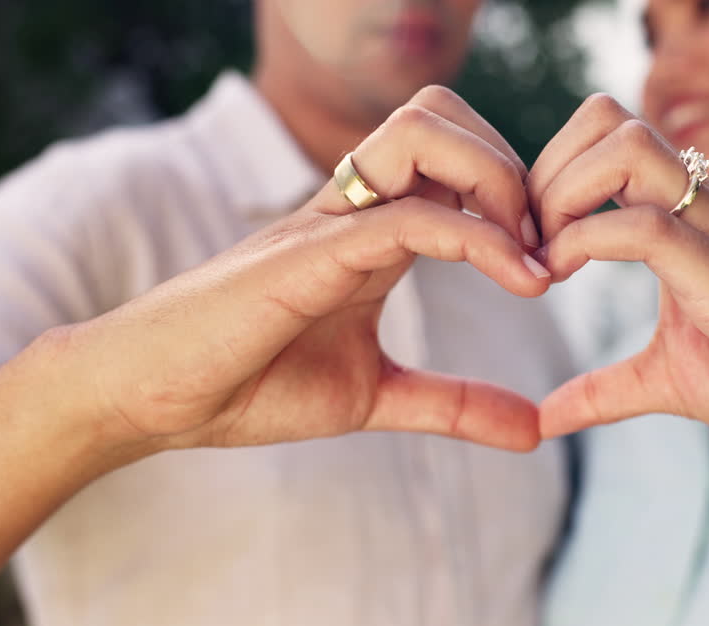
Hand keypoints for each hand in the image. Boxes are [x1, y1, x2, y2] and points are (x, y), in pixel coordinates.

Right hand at [69, 86, 549, 453]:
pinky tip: (520, 283)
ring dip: (496, 179)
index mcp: (371, 229)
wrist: (153, 400)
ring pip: (423, 132)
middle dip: (512, 164)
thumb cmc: (248, 384)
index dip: (517, 191)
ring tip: (530, 257)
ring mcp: (328, 221)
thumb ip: (455, 405)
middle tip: (545, 244)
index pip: (452, 157)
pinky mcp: (307, 255)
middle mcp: (353, 207)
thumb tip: (535, 430)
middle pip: (441, 112)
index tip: (555, 262)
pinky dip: (478, 240)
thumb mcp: (376, 398)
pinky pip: (406, 216)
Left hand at [530, 95, 708, 477]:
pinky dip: (585, 244)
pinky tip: (562, 281)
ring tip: (546, 259)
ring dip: (563, 194)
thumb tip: (545, 417)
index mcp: (689, 218)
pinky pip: (645, 226)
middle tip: (528, 242)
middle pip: (608, 118)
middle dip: (546, 170)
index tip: (528, 245)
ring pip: (626, 148)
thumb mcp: (669, 384)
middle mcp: (704, 208)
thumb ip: (605, 391)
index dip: (550, 175)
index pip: (607, 137)